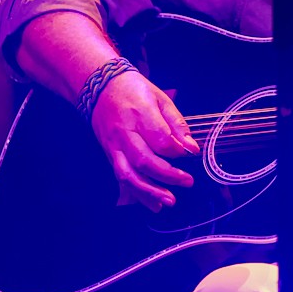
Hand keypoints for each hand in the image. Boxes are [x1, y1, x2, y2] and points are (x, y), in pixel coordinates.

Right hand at [90, 70, 197, 210]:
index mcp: (140, 114)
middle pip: (144, 160)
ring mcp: (114, 146)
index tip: (190, 153)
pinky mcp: (109, 154)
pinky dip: (136, 194)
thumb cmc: (134, 90)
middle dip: (167, 175)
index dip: (178, 150)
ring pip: (129, 174)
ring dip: (149, 191)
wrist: (101, 87)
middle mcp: (124, 133)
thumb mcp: (161, 98)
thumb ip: (177, 124)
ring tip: (169, 201)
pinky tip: (152, 204)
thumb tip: (191, 148)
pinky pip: (121, 178)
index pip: (160, 139)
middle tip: (188, 181)